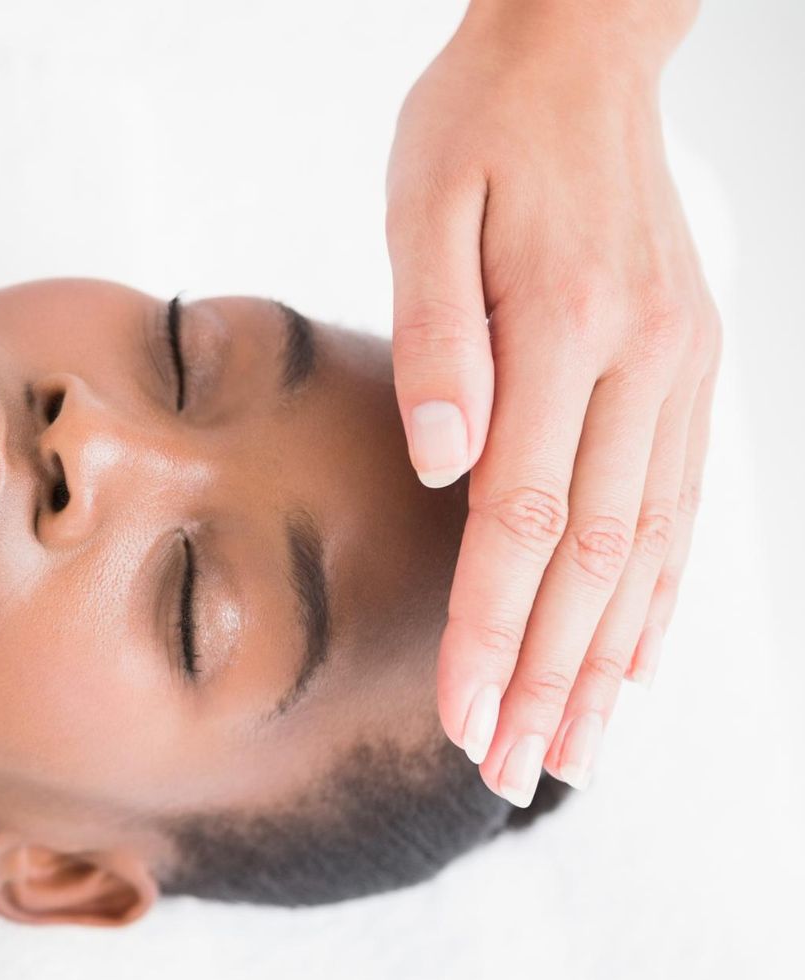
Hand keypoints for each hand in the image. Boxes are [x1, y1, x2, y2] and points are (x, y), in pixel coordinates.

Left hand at [384, 0, 717, 804]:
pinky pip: (681, 503)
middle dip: (548, 678)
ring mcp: (680, 369)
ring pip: (649, 548)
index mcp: (572, 330)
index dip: (492, 635)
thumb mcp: (422, 204)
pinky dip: (661, 591)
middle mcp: (646, 363)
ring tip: (574, 750)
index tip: (461, 722)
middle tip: (508, 774)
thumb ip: (433, 333)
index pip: (522, 523)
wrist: (579, 47)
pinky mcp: (687, 365)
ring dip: (611, 660)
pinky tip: (639, 656)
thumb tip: (441, 455)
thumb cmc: (478, 125)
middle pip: (594, 561)